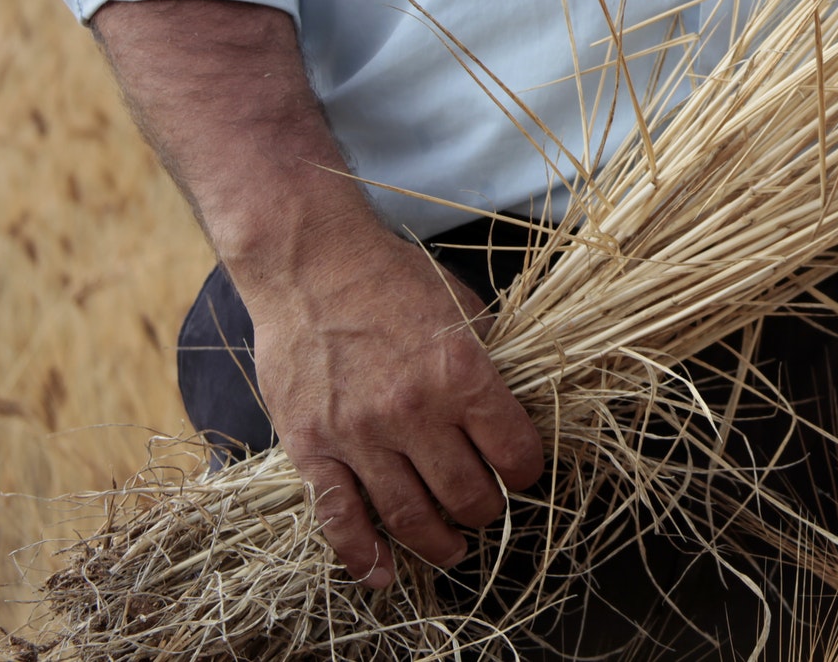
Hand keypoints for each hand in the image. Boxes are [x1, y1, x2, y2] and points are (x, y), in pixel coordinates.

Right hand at [240, 219, 544, 588]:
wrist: (311, 263)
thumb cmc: (392, 280)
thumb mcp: (462, 308)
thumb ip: (488, 363)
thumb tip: (515, 407)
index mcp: (461, 373)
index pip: (514, 452)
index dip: (526, 471)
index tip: (522, 473)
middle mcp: (413, 411)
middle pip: (467, 495)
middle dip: (486, 510)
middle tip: (486, 507)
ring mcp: (359, 434)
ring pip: (410, 516)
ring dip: (438, 543)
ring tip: (452, 548)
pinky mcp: (312, 446)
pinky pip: (338, 516)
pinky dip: (362, 555)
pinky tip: (382, 574)